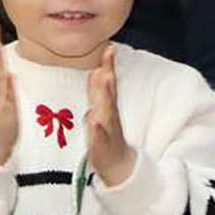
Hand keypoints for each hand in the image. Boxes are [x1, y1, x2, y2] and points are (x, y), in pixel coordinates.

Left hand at [84, 45, 135, 186]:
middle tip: (108, 54)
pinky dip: (98, 129)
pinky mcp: (103, 146)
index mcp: (107, 107)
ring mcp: (107, 131)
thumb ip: (98, 93)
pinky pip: (100, 137)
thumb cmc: (107, 139)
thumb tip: (96, 72)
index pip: (108, 83)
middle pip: (108, 92)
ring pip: (106, 110)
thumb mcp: (102, 112)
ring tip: (104, 78)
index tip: (109, 47)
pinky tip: (95, 121)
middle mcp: (109, 116)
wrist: (119, 167)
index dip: (108, 65)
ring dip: (105, 94)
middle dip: (108, 73)